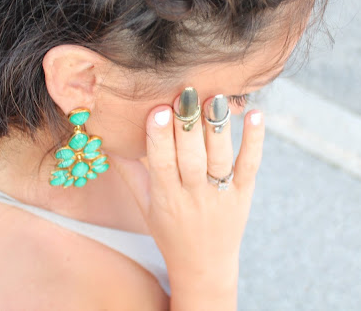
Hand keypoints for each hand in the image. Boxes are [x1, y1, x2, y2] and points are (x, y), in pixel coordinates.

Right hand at [110, 88, 264, 286]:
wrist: (204, 266)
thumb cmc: (169, 231)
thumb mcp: (144, 205)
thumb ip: (129, 172)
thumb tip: (105, 140)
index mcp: (166, 199)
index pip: (162, 166)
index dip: (159, 139)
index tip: (157, 111)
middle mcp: (194, 196)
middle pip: (191, 159)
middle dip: (188, 126)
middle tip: (186, 93)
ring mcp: (221, 195)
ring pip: (220, 159)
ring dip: (218, 128)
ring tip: (216, 98)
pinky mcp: (244, 193)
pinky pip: (249, 165)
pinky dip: (254, 140)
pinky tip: (255, 114)